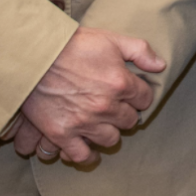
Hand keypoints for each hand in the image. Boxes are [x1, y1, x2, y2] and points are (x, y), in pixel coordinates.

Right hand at [18, 27, 166, 166]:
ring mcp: (84, 122)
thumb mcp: (112, 39)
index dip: (139, 96)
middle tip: (114, 108)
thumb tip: (160, 66)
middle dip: (124, 114)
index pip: (145, 99)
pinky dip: (87, 155)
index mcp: (121, 83)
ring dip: (108, 132)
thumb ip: (141, 51)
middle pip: (129, 121)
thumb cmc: (73, 45)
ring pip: (111, 139)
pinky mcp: (62, 134)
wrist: (34, 56)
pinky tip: (89, 149)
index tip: (130, 93)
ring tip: (102, 124)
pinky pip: (82, 156)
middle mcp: (106, 106)